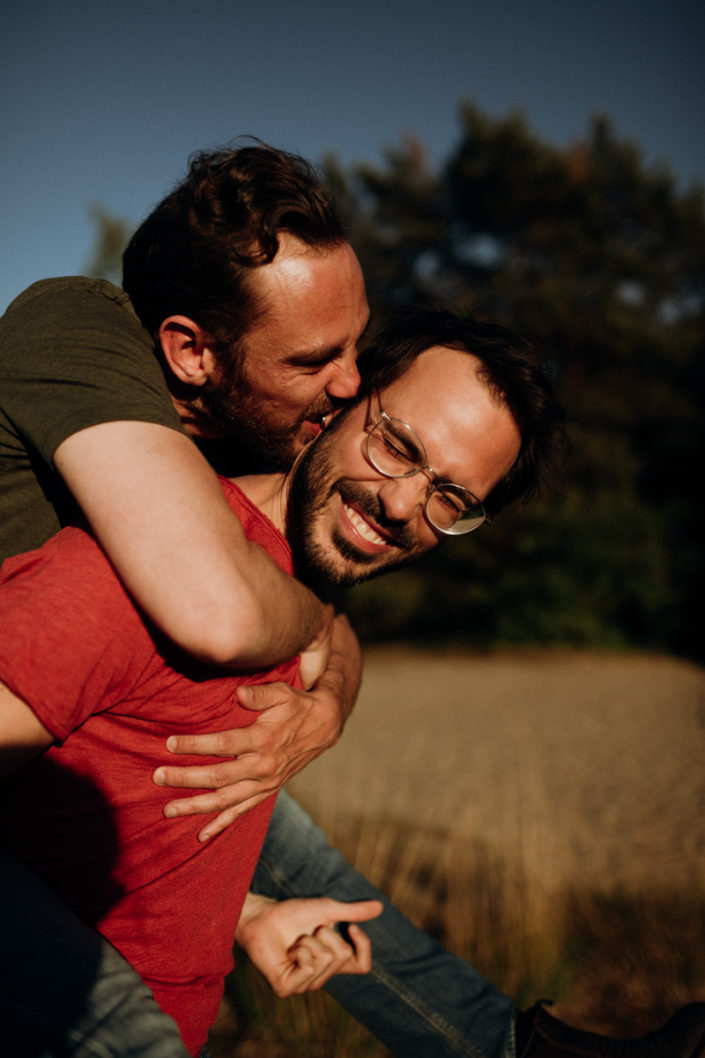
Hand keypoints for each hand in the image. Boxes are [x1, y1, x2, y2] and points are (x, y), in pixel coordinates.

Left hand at [153, 616, 361, 840]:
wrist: (324, 727)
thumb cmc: (296, 706)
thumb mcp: (281, 692)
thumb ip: (259, 693)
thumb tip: (238, 693)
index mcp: (263, 740)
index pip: (222, 745)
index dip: (195, 745)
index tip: (170, 743)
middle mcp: (262, 767)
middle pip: (218, 777)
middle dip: (185, 778)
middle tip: (157, 776)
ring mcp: (264, 783)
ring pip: (225, 800)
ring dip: (195, 806)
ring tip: (168, 809)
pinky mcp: (266, 792)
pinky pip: (241, 812)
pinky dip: (221, 824)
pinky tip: (201, 834)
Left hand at [235, 893, 382, 996]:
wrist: (262, 914)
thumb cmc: (293, 913)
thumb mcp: (328, 910)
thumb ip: (353, 912)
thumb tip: (380, 907)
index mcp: (333, 962)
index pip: (362, 965)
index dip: (363, 946)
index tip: (352, 926)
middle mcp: (320, 977)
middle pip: (342, 955)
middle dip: (325, 934)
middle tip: (308, 931)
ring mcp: (303, 985)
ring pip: (325, 959)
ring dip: (309, 940)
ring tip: (295, 940)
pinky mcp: (286, 988)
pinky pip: (308, 967)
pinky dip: (300, 950)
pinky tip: (289, 951)